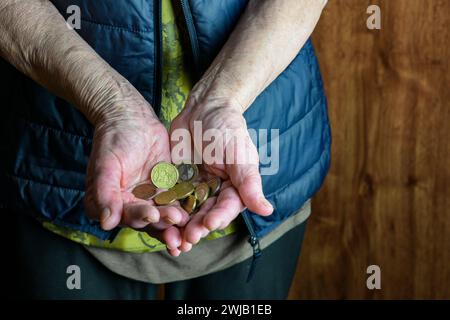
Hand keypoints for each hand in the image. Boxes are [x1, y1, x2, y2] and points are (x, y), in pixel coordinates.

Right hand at [83, 87, 188, 255]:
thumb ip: (105, 193)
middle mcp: (128, 206)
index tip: (151, 215)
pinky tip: (197, 215)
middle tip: (176, 225)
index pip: (125, 216)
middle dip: (162, 226)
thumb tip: (106, 222)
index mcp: (109, 204)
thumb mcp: (107, 164)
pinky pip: (177, 201)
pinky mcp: (166, 190)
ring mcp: (148, 199)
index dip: (138, 218)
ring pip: (164, 215)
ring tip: (187, 226)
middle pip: (147, 221)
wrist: (131, 119)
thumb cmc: (114, 139)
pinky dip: (186, 209)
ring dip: (175, 223)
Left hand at [170, 84, 273, 250]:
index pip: (228, 207)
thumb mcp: (238, 153)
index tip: (210, 224)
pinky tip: (159, 220)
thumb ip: (249, 182)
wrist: (203, 108)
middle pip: (207, 214)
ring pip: (189, 212)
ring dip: (182, 226)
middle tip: (188, 237)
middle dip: (198, 227)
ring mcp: (195, 188)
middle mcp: (216, 192)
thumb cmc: (226, 128)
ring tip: (173, 237)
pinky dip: (167, 211)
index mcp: (235, 188)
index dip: (219, 216)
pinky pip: (172, 199)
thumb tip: (267, 210)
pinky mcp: (177, 183)